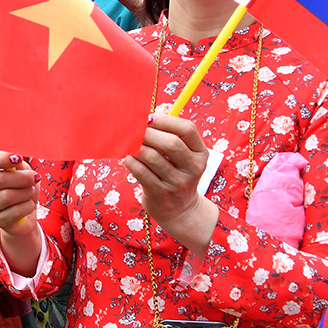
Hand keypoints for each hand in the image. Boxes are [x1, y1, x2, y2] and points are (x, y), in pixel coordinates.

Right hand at [0, 151, 43, 272]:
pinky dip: (28, 206)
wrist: (25, 214)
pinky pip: (15, 211)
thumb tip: (17, 157)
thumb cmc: (21, 188)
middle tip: (35, 177)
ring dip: (26, 192)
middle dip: (22, 178)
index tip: (18, 158)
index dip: (1, 159)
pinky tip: (28, 204)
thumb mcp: (21, 171)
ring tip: (30, 191)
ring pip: (7, 196)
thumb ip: (18, 164)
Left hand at [122, 111, 215, 252]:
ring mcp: (178, 182)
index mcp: (200, 153)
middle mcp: (193, 167)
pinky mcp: (161, 193)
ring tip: (128, 144)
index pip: (188, 129)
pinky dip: (131, 162)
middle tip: (133, 130)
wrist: (180, 210)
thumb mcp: (183, 158)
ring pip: (153, 157)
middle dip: (148, 133)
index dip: (166, 120)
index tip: (148, 118)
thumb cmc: (175, 174)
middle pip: (171, 143)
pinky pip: (141, 172)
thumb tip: (144, 118)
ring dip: (137, 147)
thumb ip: (170, 138)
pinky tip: (127, 159)